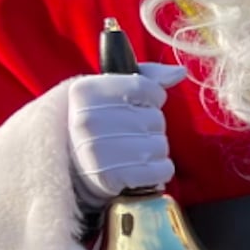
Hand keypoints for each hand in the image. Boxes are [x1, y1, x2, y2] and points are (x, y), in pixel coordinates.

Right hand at [68, 63, 186, 203]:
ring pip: (160, 145)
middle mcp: (90, 119)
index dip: (151, 99)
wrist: (70, 171)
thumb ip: (146, 77)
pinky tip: (138, 169)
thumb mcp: (107, 92)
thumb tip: (180, 71)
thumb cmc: (96, 126)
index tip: (134, 108)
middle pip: (156, 119)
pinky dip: (158, 171)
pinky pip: (162, 170)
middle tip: (126, 135)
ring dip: (153, 151)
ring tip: (130, 153)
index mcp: (86, 92)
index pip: (147, 88)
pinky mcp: (113, 177)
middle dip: (149, 128)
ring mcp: (100, 150)